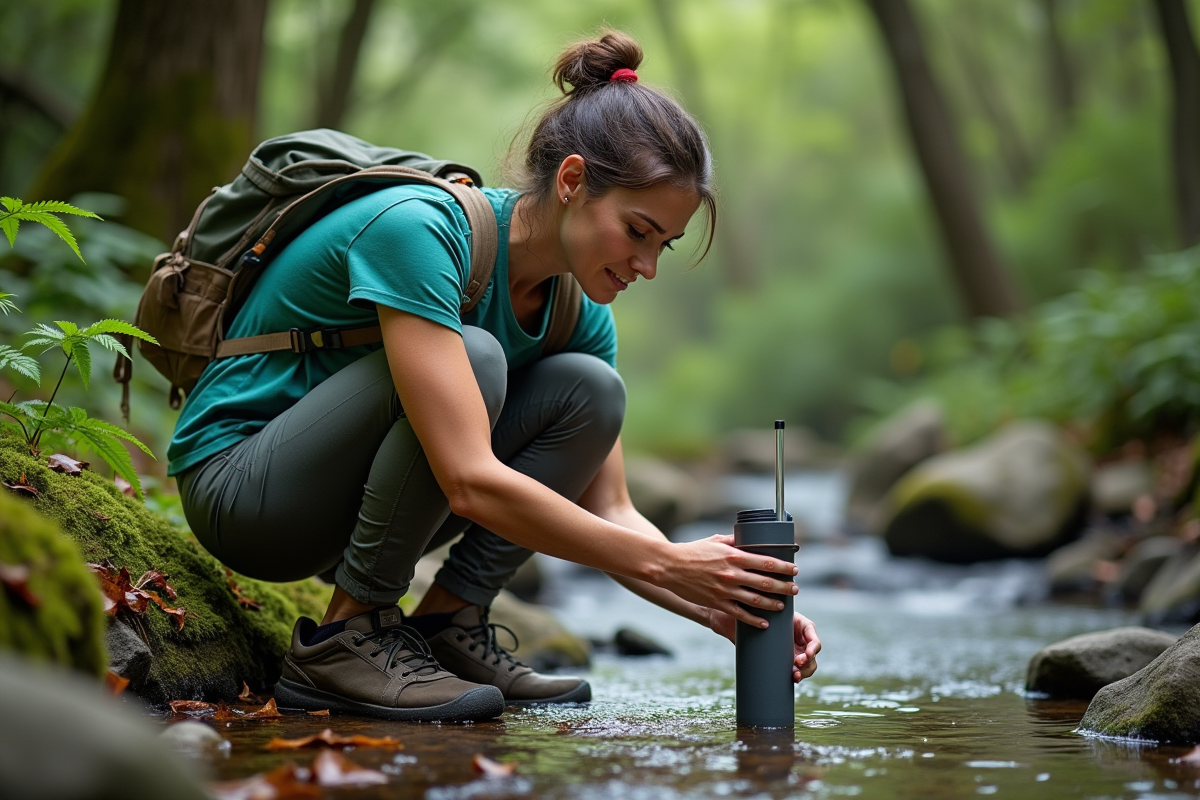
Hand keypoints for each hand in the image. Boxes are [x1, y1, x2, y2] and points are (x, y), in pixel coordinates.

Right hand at [659, 533, 797, 628]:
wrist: (669, 566)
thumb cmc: (692, 551)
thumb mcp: (715, 541)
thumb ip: (733, 540)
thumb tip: (748, 537)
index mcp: (734, 556)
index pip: (766, 562)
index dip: (784, 567)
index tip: (794, 570)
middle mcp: (732, 574)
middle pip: (766, 582)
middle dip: (784, 587)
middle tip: (795, 589)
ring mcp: (725, 590)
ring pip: (756, 600)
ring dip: (773, 604)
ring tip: (783, 606)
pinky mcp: (717, 602)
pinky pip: (740, 614)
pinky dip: (754, 620)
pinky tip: (764, 623)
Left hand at [707, 608, 820, 683]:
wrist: (738, 624)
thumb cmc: (750, 611)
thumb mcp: (761, 609)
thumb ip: (765, 611)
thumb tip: (764, 614)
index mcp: (799, 625)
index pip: (813, 637)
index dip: (813, 648)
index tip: (805, 654)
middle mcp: (799, 638)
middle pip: (812, 654)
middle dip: (808, 662)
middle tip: (797, 663)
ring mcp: (793, 650)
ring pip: (807, 665)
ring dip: (804, 671)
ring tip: (794, 675)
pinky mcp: (784, 660)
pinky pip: (796, 670)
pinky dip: (797, 676)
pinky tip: (793, 678)